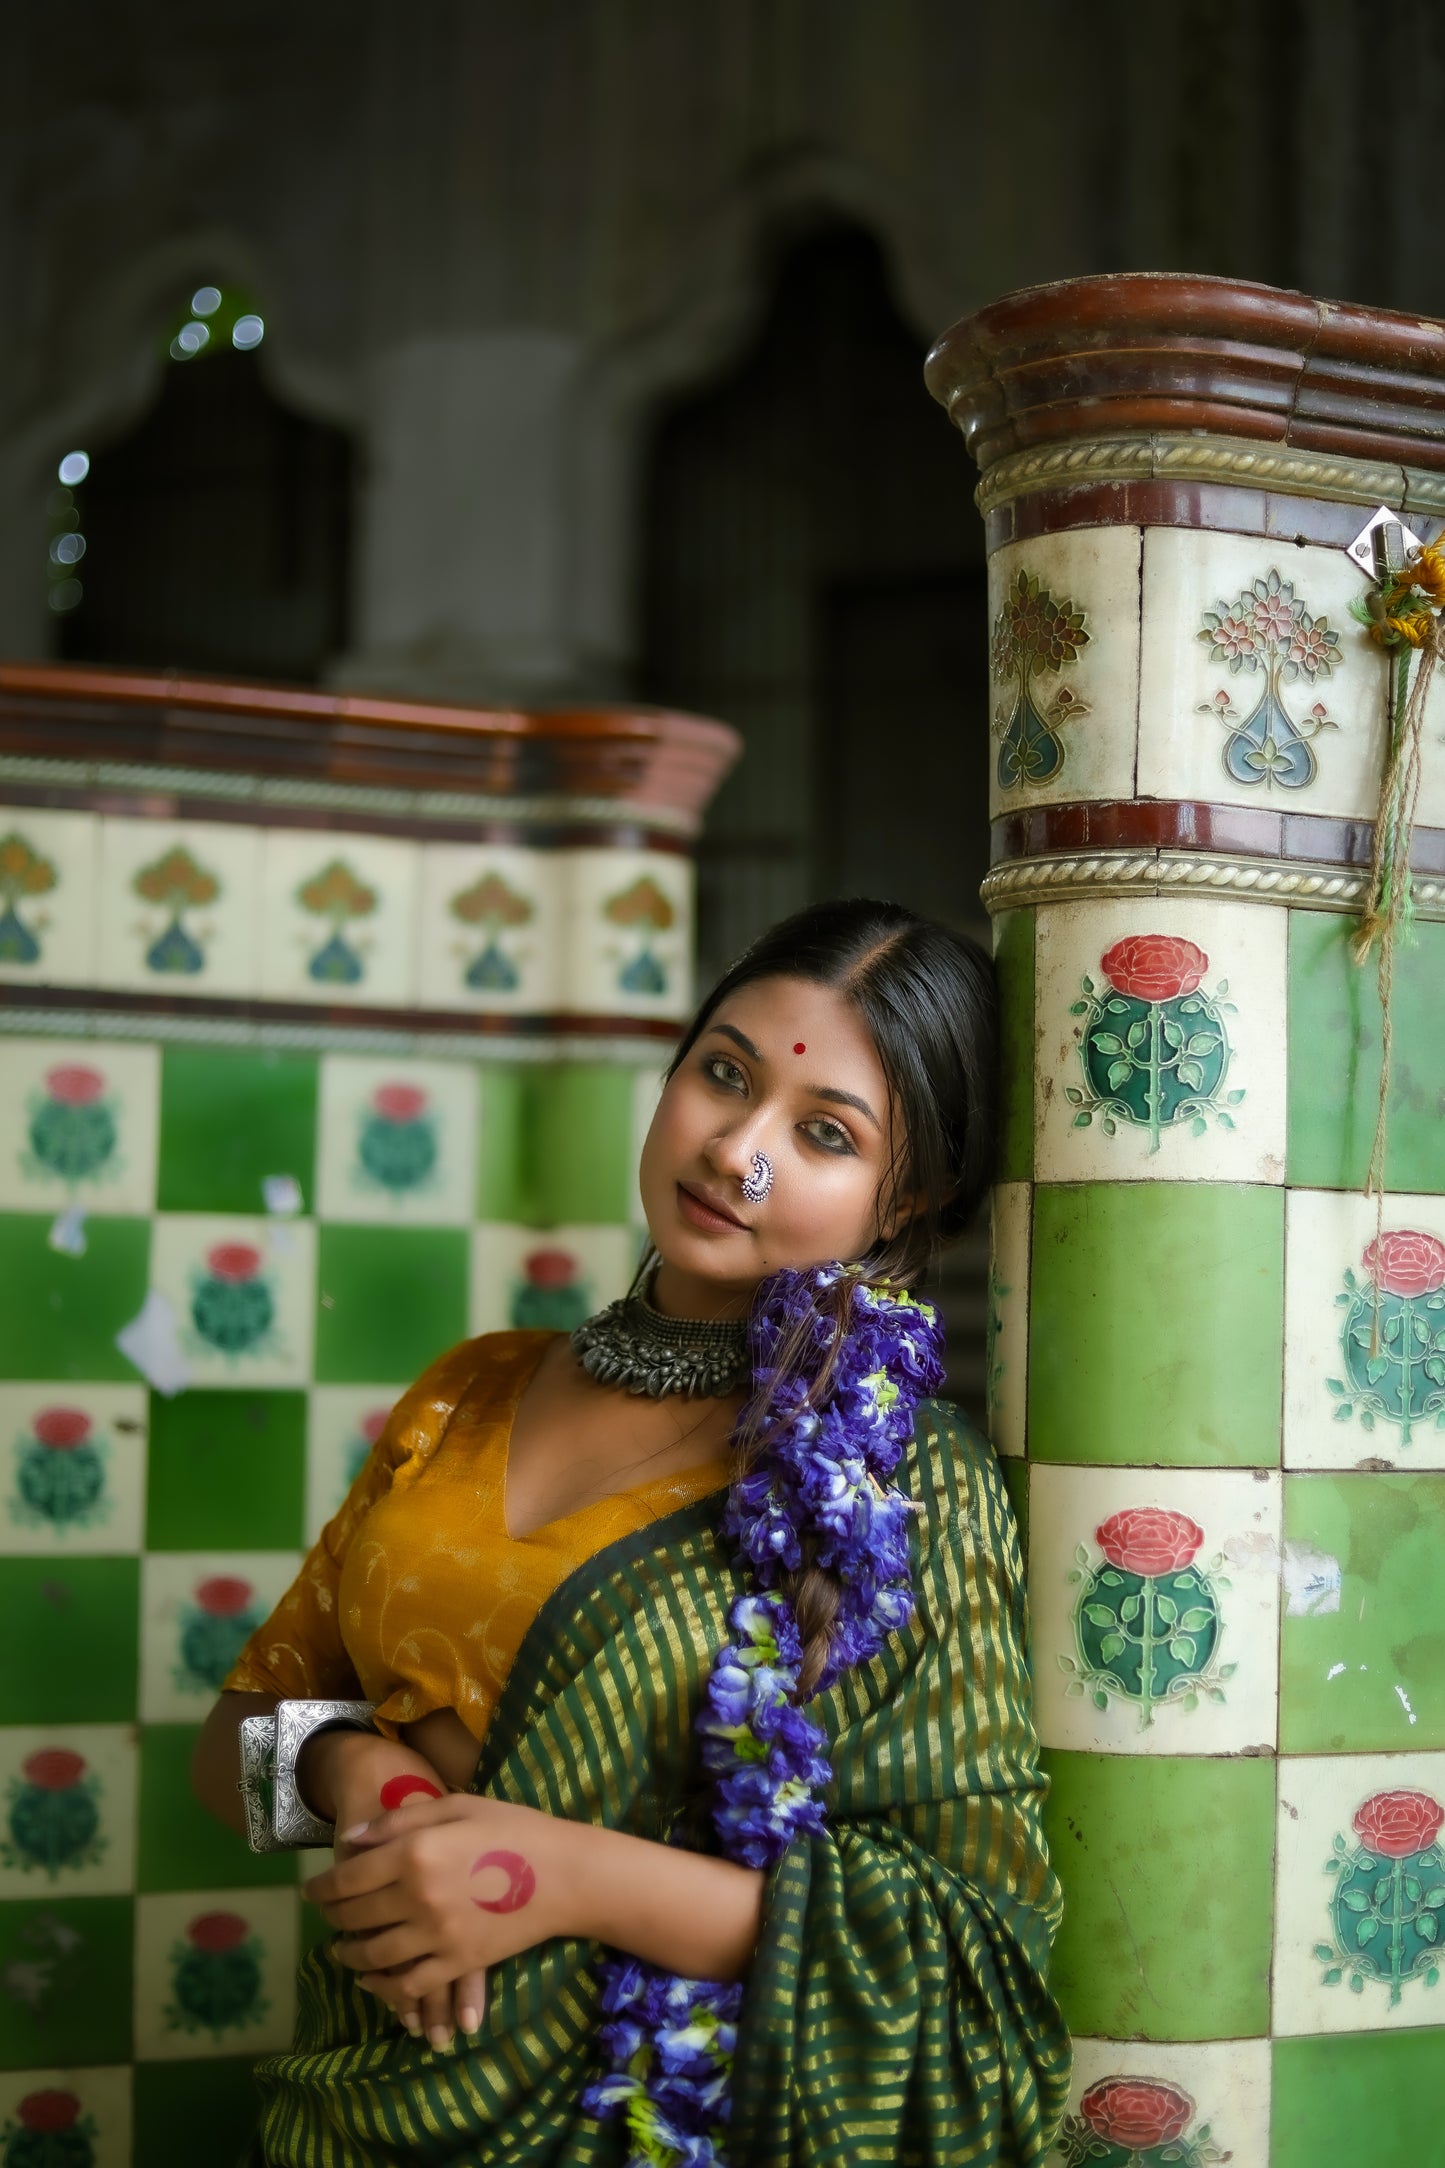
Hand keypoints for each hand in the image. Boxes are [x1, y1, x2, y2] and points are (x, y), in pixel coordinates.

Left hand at [298, 1731, 486, 2048]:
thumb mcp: (458, 1806)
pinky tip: (372, 1980)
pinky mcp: (457, 1963)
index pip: (349, 1878)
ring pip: (373, 1955)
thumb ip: (400, 1820)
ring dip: (349, 1955)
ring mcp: (437, 1936)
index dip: (322, 1888)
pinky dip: (383, 1987)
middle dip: (333, 1918)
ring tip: (342, 1950)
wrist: (566, 1874)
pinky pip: (407, 1985)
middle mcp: (417, 1897)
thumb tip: (351, 1840)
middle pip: (355, 1916)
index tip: (311, 1892)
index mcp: (415, 1853)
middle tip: (327, 1916)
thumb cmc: (515, 1828)